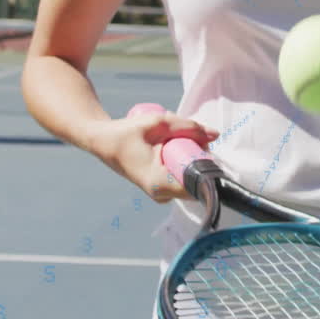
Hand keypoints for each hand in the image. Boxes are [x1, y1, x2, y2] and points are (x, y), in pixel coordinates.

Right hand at [84, 111, 218, 201]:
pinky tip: (172, 147)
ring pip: (191, 177)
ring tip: (173, 141)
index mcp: (159, 183)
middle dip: (199, 156)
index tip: (208, 148)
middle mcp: (161, 194)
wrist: (104, 142)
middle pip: (196, 179)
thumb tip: (215, 134)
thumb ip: (188, 127)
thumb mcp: (158, 123)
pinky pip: (183, 176)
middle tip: (188, 136)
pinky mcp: (162, 190)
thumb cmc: (126, 132)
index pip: (197, 185)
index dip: (209, 168)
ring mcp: (162, 195)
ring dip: (191, 157)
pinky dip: (183, 161)